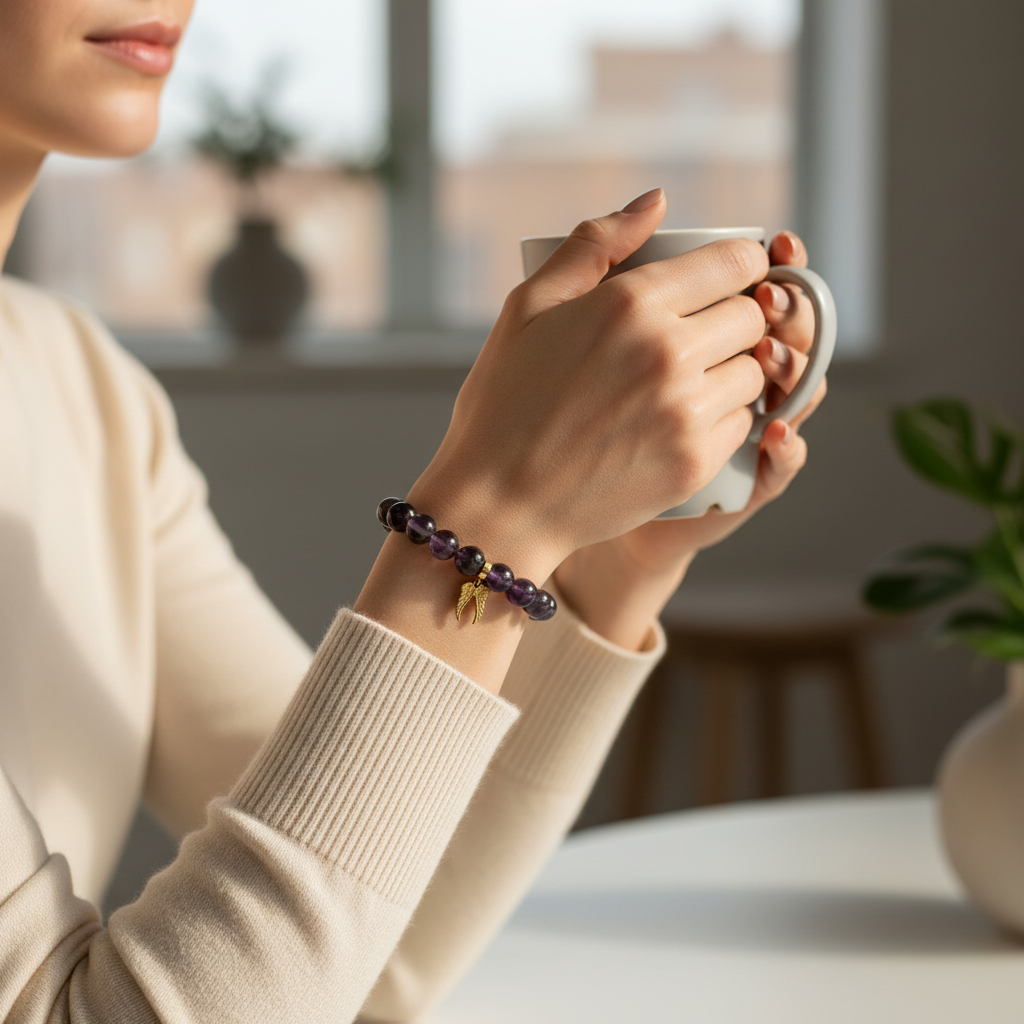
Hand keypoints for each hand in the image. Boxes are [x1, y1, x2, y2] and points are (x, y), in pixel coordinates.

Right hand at [357, 189, 774, 692]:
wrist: (498, 502)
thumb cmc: (505, 403)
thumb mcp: (528, 306)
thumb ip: (596, 243)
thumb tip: (657, 200)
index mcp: (632, 303)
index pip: (737, 261)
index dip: (741, 263)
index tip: (725, 276)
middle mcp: (670, 353)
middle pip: (755, 314)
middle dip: (737, 314)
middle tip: (701, 330)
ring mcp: (686, 413)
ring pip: (757, 372)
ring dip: (733, 368)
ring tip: (688, 379)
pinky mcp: (695, 464)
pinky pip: (743, 424)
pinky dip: (722, 418)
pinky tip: (679, 421)